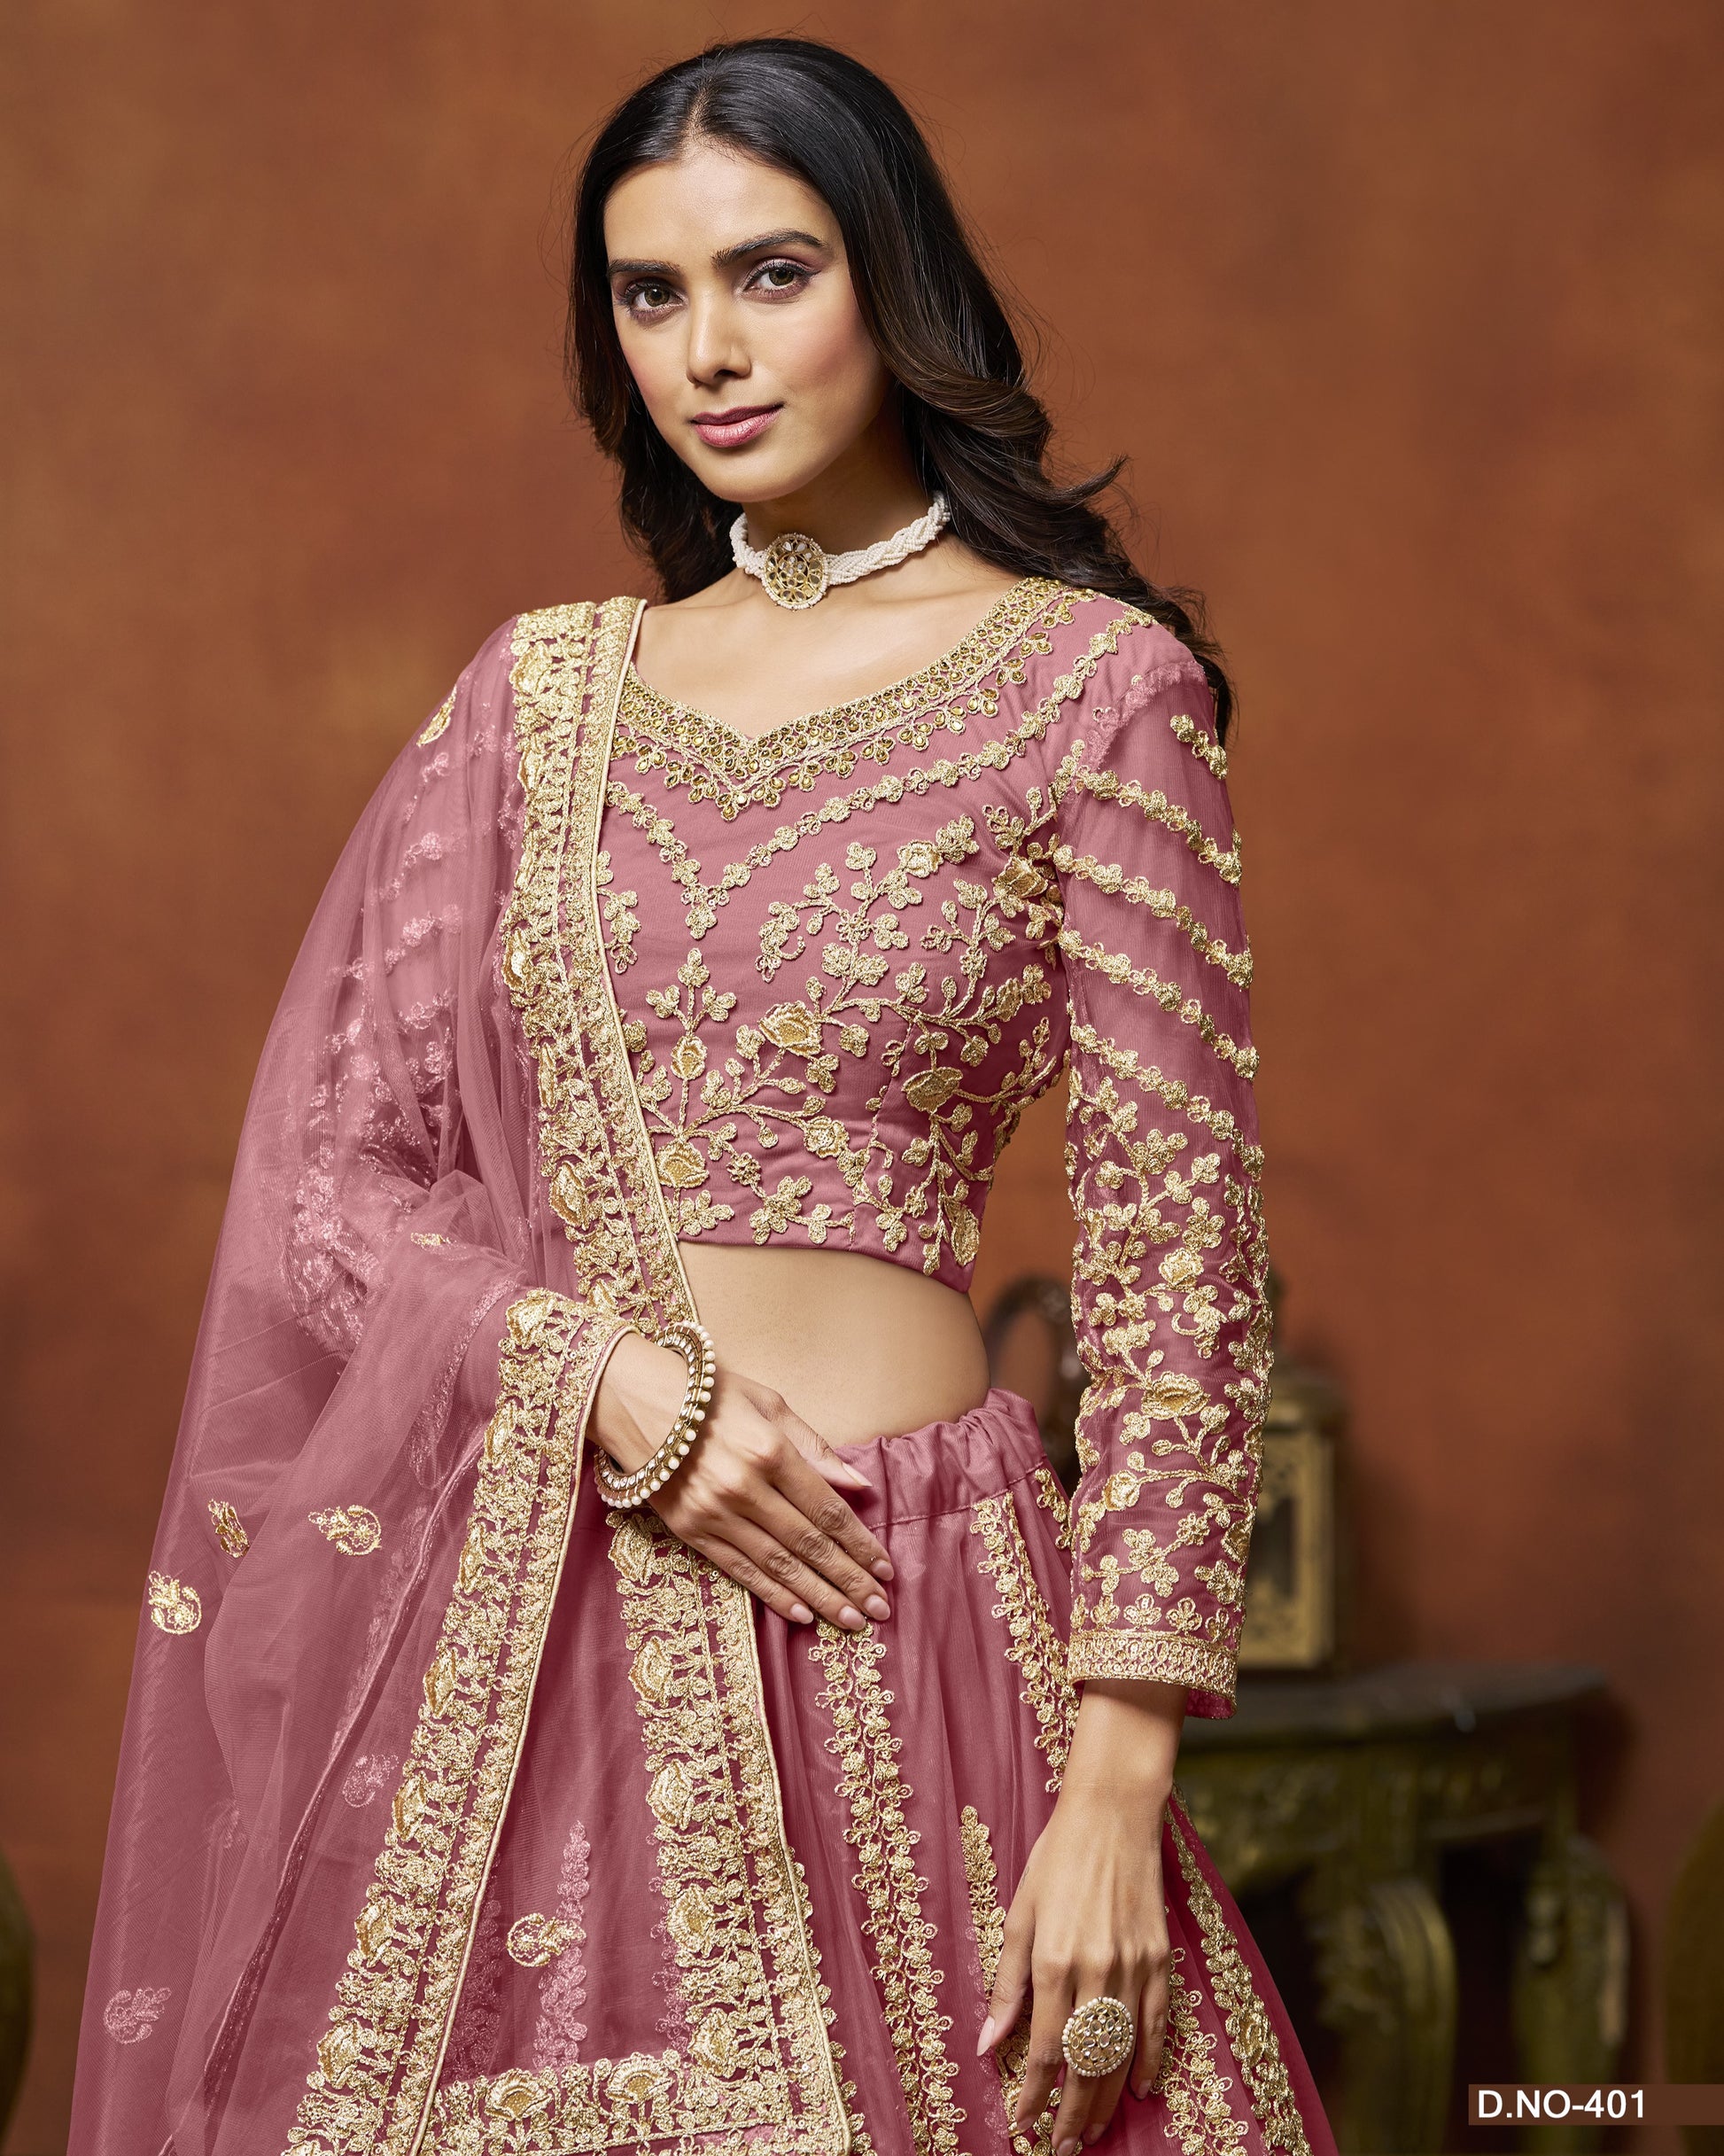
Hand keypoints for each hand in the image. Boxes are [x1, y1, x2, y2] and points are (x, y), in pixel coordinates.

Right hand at [593, 1330, 893, 1630]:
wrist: (633, 1399)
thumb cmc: (708, 1392)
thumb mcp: (769, 1403)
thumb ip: (815, 1447)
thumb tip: (859, 1485)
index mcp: (770, 1452)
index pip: (828, 1511)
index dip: (860, 1544)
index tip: (886, 1569)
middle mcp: (745, 1488)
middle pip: (809, 1545)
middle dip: (849, 1580)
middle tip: (879, 1609)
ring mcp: (715, 1514)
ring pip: (779, 1566)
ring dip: (819, 1597)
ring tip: (851, 1621)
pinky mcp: (690, 1531)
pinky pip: (740, 1570)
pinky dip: (773, 1595)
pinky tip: (801, 1614)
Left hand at [979, 1680, 1183, 2151]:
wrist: (1113, 1813)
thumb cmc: (1056, 1857)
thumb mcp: (1019, 1912)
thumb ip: (1006, 1982)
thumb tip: (989, 2043)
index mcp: (1054, 1960)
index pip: (1045, 2049)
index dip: (1034, 2095)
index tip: (1023, 2125)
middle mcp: (1096, 1970)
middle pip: (1087, 2062)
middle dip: (1072, 2111)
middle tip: (1062, 2145)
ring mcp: (1133, 1966)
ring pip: (1122, 2051)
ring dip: (1107, 2098)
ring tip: (1092, 2130)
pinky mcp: (1159, 1958)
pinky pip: (1157, 2023)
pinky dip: (1150, 2060)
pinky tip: (1142, 2088)